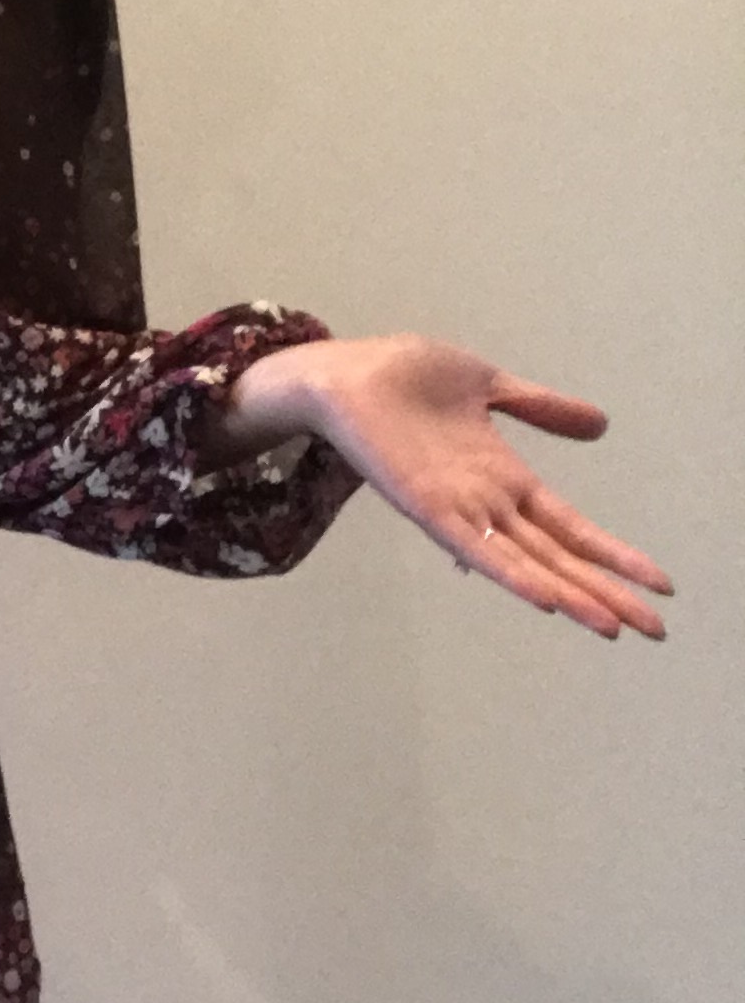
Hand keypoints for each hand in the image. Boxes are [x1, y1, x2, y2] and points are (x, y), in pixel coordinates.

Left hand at [236, 335, 672, 640]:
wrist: (342, 371)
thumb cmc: (404, 377)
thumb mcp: (488, 384)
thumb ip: (540, 407)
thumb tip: (600, 425)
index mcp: (504, 478)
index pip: (571, 527)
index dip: (613, 555)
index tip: (659, 583)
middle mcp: (487, 503)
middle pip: (559, 556)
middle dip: (607, 592)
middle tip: (657, 631)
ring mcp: (458, 507)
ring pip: (526, 563)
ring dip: (570, 596)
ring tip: (611, 626)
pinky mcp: (425, 504)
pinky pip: (473, 547)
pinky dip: (508, 572)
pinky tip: (544, 597)